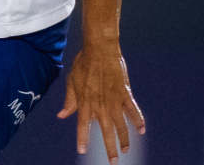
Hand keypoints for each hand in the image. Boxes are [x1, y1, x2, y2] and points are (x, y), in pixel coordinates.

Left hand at [57, 43, 145, 162]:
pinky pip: (133, 110)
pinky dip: (138, 120)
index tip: (82, 151)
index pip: (83, 126)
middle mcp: (100, 105)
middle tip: (113, 161)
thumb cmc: (83, 64)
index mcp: (85, 102)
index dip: (82, 139)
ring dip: (125, 139)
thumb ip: (69, 101)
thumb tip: (62, 115)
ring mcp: (114, 100)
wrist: (100, 50)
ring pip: (121, 125)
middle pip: (106, 131)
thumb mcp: (71, 81)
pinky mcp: (125, 93)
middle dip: (110, 148)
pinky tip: (141, 130)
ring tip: (126, 150)